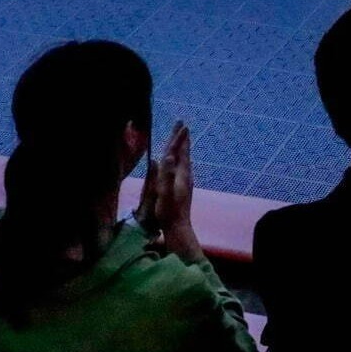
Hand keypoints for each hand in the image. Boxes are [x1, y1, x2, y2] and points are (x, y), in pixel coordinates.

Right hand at [147, 122, 204, 261]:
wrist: (178, 226)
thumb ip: (165, 175)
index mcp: (180, 174)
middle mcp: (185, 175)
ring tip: (183, 139)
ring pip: (184, 159)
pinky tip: (179, 162)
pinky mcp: (183, 187)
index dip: (179, 138)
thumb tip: (167, 157)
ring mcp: (185, 181)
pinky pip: (182, 167)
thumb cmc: (168, 211)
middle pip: (184, 153)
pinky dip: (181, 159)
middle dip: (182, 139)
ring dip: (183, 148)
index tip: (183, 125)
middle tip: (183, 125)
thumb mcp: (164, 192)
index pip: (179, 152)